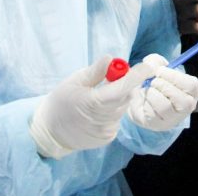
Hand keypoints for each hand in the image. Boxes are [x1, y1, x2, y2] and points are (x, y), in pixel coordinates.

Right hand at [29, 55, 157, 158]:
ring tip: (98, 98)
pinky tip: (97, 112)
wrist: (50, 133)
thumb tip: (111, 60)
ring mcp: (107, 131)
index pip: (123, 88)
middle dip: (126, 84)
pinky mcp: (108, 137)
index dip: (137, 76)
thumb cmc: (60, 103)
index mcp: (94, 103)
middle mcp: (104, 119)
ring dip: (117, 98)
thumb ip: (95, 72)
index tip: (147, 66)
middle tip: (113, 77)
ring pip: (122, 108)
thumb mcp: (74, 82)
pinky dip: (112, 111)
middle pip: (126, 97)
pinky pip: (117, 118)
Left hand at [127, 54, 197, 130]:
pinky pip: (153, 114)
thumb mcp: (154, 67)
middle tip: (153, 81)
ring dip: (153, 94)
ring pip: (166, 107)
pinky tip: (145, 101)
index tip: (160, 71)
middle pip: (183, 100)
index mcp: (191, 91)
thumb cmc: (152, 82)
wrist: (137, 98)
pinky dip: (146, 104)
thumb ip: (154, 61)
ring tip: (149, 91)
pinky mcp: (159, 125)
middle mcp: (187, 107)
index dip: (175, 77)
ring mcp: (174, 118)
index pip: (191, 85)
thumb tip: (153, 66)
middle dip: (163, 86)